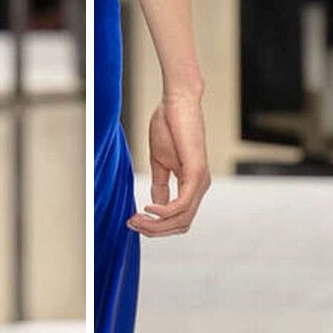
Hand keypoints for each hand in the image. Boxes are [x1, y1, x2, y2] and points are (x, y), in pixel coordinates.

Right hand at [135, 83, 209, 236]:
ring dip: (156, 224)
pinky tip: (149, 208)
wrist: (177, 102)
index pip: (179, 219)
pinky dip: (164, 211)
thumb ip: (159, 186)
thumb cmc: (169, 126)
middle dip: (154, 230)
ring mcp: (200, 182)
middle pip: (180, 224)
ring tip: (136, 219)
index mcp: (192, 185)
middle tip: (132, 224)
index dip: (157, 226)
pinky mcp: (197, 173)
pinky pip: (182, 204)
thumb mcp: (160, 162)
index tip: (134, 221)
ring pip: (181, 219)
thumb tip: (155, 206)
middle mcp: (200, 187)